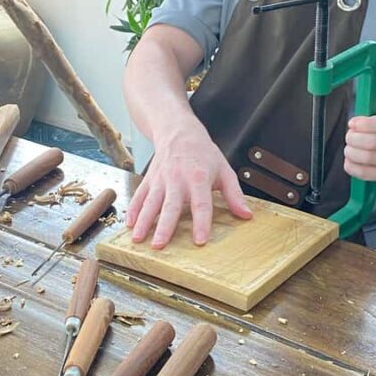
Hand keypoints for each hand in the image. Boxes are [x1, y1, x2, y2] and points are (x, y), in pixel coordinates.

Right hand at [126, 120, 251, 249]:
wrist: (178, 131)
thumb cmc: (203, 152)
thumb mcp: (224, 169)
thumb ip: (235, 194)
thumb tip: (246, 215)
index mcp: (198, 177)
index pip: (201, 203)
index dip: (201, 222)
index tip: (200, 240)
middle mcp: (177, 179)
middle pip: (171, 206)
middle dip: (164, 226)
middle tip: (159, 245)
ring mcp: (160, 179)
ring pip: (151, 202)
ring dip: (144, 221)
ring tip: (139, 239)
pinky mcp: (149, 179)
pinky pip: (139, 195)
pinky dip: (133, 210)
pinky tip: (129, 224)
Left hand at [344, 83, 375, 185]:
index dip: (364, 124)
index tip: (352, 124)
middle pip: (372, 142)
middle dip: (353, 139)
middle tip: (349, 137)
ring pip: (368, 157)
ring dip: (351, 153)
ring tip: (349, 149)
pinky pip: (365, 173)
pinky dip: (352, 167)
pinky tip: (350, 161)